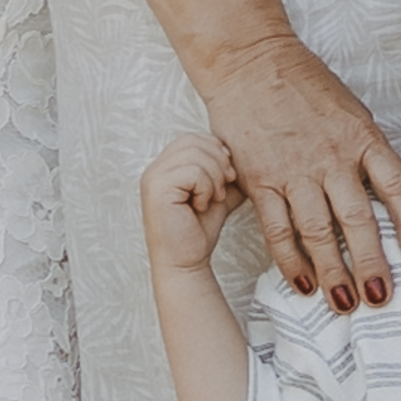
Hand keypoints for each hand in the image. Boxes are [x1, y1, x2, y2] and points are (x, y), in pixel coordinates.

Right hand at [141, 128, 249, 269]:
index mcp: (166, 166)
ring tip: (212, 199)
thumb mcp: (218, 194)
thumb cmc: (198, 232)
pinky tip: (201, 206)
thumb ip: (226, 173)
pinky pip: (192, 172)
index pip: (193, 138)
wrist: (187, 263)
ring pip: (196, 155)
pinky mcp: (157, 189)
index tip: (228, 175)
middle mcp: (155, 168)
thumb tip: (247, 155)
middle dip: (219, 162)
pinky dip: (206, 189)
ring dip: (214, 178)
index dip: (216, 150)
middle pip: (194, 141)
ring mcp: (153, 178)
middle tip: (224, 187)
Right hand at [195, 33, 400, 305]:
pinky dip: (289, 260)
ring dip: (333, 271)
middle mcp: (331, 156)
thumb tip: (392, 196)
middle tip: (382, 298)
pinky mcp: (260, 178)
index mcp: (362, 136)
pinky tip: (302, 283)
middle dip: (372, 263)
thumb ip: (370, 153)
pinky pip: (277, 228)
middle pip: (357, 218)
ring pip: (317, 231)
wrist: (251, 60)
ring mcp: (293, 169)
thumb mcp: (353, 111)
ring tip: (346, 303)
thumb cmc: (307, 86)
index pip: (397, 185)